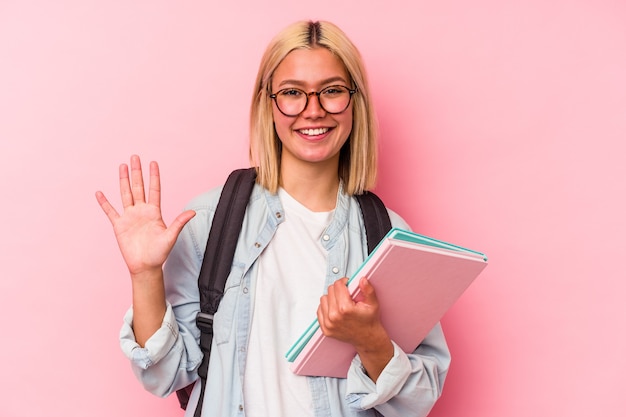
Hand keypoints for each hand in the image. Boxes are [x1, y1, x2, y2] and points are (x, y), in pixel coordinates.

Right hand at [95, 155, 195, 277]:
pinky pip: (110, 211)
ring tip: (121, 166)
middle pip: (138, 187)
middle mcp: (142, 211)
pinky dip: (104, 202)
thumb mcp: (171, 237)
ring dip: (123, 180)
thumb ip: (179, 223)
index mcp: (154, 212)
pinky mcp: (119, 225)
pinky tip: (99, 192)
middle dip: (137, 172)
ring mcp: (129, 217)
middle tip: (135, 157)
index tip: (153, 162)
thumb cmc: (159, 253)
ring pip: (125, 194)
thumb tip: (193, 212)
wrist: (145, 266)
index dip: (153, 176)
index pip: (154, 189)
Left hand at [317, 277, 393, 380]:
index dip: (344, 282)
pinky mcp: (325, 329)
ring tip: (341, 302)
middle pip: (330, 290)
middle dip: (338, 289)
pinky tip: (336, 310)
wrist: (367, 338)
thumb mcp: (373, 304)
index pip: (337, 285)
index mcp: (345, 309)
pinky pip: (320, 310)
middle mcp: (334, 316)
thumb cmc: (369, 321)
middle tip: (346, 294)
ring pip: (323, 299)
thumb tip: (362, 279)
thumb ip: (368, 290)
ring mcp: (328, 324)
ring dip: (331, 298)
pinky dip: (326, 307)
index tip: (348, 284)